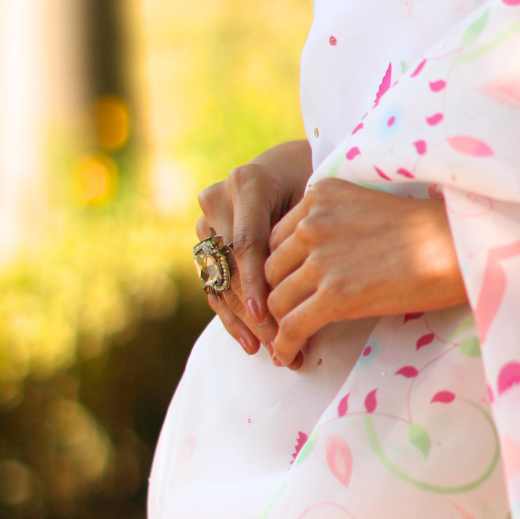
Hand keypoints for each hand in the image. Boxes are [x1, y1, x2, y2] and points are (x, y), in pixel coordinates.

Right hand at [196, 140, 313, 355]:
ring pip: (221, 281)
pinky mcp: (204, 244)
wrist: (288, 167)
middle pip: (231, 267)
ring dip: (245, 321)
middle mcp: (218, 200)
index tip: (267, 317)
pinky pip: (214, 286)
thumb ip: (305, 234)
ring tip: (273, 351)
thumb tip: (307, 291)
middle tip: (281, 345)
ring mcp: (206, 223)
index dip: (255, 283)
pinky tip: (251, 344)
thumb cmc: (314, 183)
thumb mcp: (315, 197)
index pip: (246, 242)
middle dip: (255, 311)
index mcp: (247, 183)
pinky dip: (233, 317)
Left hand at [264, 178, 467, 367]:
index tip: (292, 290)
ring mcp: (320, 259)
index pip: (277, 239)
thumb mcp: (367, 207)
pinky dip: (284, 346)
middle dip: (277, 297)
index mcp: (319, 195)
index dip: (282, 269)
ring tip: (289, 341)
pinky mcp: (334, 295)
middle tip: (289, 319)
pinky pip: (292, 327)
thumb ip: (334, 224)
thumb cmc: (427, 227)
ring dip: (279, 325)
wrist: (458, 242)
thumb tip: (319, 263)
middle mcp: (311, 222)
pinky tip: (288, 358)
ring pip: (276, 301)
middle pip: (271, 270)